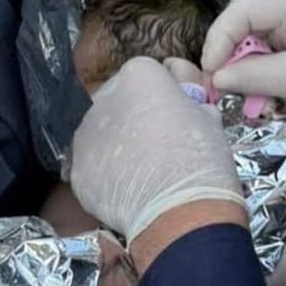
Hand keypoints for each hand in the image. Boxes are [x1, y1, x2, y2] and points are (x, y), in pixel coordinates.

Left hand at [67, 58, 243, 244]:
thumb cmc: (201, 159)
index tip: (174, 111)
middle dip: (133, 114)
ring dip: (116, 143)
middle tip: (157, 142)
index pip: (147, 73)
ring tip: (141, 169)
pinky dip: (106, 175)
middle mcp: (103, 97)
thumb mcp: (208, 118)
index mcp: (138, 75)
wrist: (180, 212)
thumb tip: (187, 103)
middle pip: (118, 99)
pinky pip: (92, 165)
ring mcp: (84, 134)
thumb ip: (189, 102)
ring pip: (100, 132)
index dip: (162, 92)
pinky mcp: (76, 170)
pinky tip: (126, 189)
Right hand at [202, 0, 285, 115]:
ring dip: (252, 67)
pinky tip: (271, 88)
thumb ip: (256, 77)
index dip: (219, 43)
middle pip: (246, 23)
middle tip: (229, 93)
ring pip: (256, 35)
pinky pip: (271, 41)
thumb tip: (216, 78)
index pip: (241, 12)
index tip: (211, 76)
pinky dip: (267, 66)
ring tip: (257, 97)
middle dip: (236, 60)